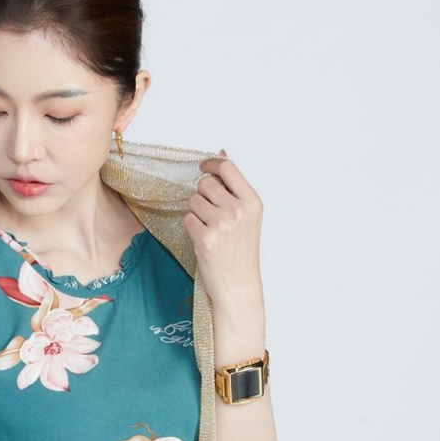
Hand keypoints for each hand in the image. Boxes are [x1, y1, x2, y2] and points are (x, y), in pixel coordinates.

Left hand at [183, 151, 264, 315]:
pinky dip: (191, 228)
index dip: (211, 165)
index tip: (203, 167)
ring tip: (208, 228)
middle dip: (202, 195)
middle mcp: (238, 211)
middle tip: (210, 214)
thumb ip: (233, 188)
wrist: (238, 285)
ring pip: (193, 201)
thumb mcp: (246, 216)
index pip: (227, 168)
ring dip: (195, 212)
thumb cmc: (241, 251)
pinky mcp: (205, 239)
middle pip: (205, 184)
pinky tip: (202, 239)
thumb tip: (221, 155)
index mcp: (252, 202)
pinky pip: (187, 219)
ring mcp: (222, 225)